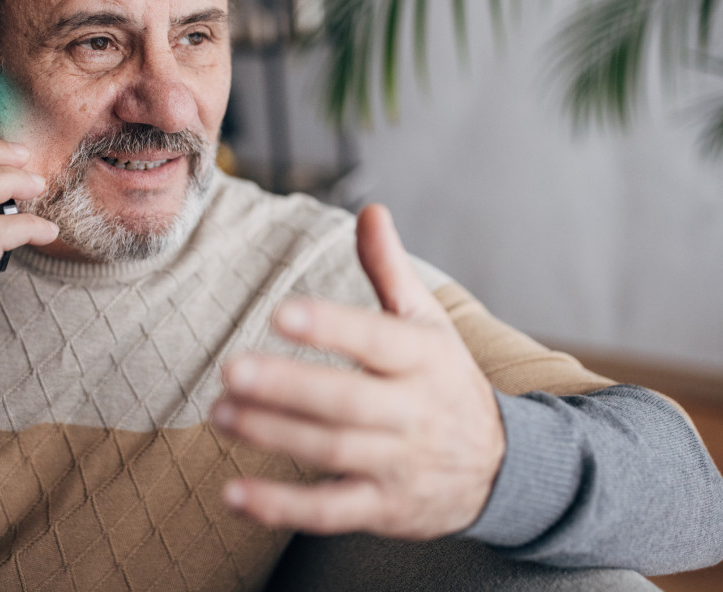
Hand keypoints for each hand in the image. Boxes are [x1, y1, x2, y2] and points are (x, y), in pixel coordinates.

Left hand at [211, 204, 504, 538]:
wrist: (501, 469)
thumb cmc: (445, 381)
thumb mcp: (428, 323)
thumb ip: (391, 271)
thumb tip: (370, 210)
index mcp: (424, 358)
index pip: (377, 340)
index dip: (331, 327)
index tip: (282, 313)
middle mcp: (414, 412)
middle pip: (348, 402)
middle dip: (289, 388)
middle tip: (232, 369)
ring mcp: (399, 465)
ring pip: (334, 452)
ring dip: (274, 435)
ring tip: (221, 412)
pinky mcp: (384, 509)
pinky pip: (331, 513)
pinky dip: (281, 507)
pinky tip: (234, 493)